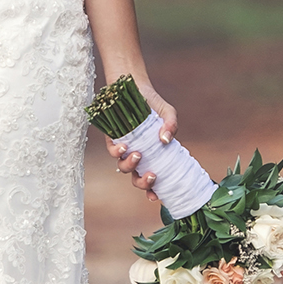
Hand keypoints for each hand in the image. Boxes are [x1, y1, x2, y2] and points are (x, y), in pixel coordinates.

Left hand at [105, 81, 177, 202]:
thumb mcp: (168, 113)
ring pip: (123, 166)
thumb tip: (166, 140)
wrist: (134, 86)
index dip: (153, 191)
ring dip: (130, 166)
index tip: (156, 197)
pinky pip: (112, 151)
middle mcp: (137, 155)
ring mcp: (124, 148)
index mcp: (152, 155)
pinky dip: (117, 152)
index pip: (152, 179)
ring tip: (138, 155)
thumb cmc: (152, 103)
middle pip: (136, 178)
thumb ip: (171, 126)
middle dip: (142, 183)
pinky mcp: (111, 139)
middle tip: (151, 175)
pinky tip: (125, 147)